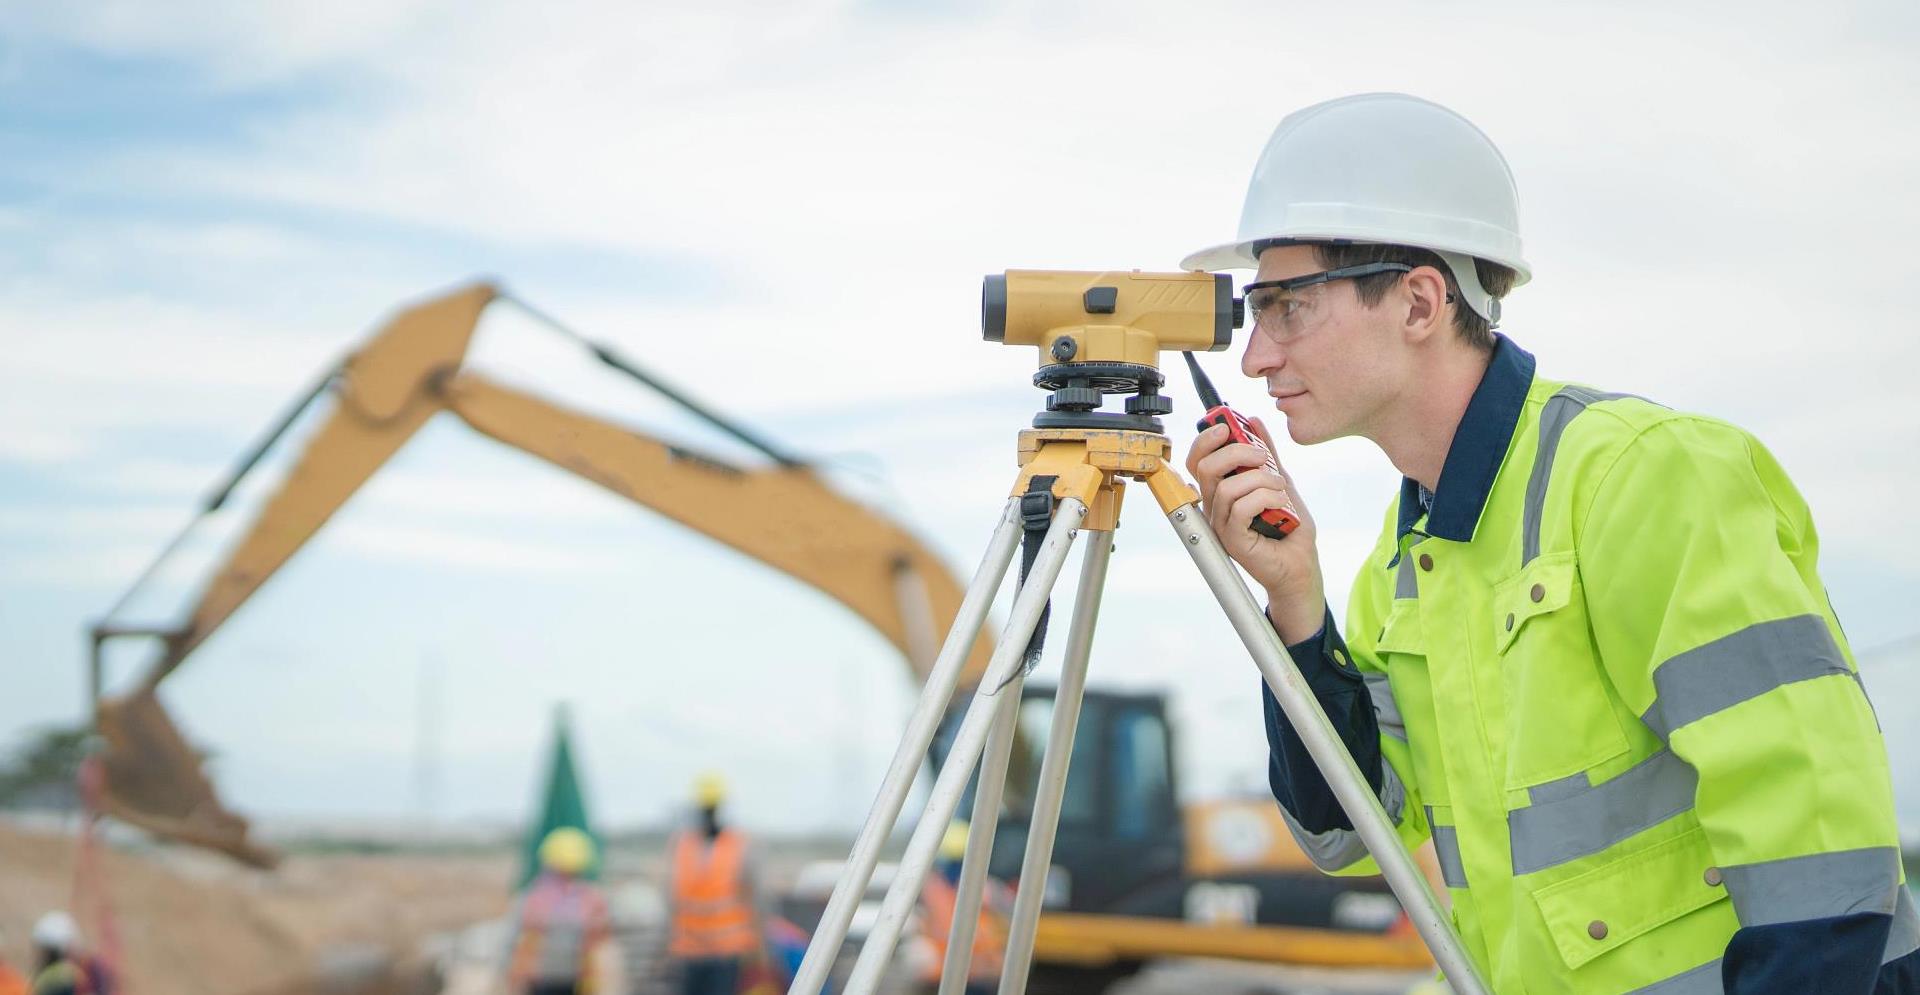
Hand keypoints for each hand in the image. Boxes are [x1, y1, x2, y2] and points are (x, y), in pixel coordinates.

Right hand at [1183, 417, 1326, 642]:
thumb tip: (1254, 422)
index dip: (1206, 439)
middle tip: (1262, 456)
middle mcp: (1215, 507)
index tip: (1226, 425)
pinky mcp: (1233, 539)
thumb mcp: (1280, 480)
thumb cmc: (1289, 528)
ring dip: (1260, 479)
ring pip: (1227, 487)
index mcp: (1220, 491)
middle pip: (1205, 468)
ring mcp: (1221, 524)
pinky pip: (1240, 508)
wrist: (1300, 564)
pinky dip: (1264, 498)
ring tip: (1280, 487)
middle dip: (1236, 452)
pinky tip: (1280, 504)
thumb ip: (1267, 453)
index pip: (1197, 460)